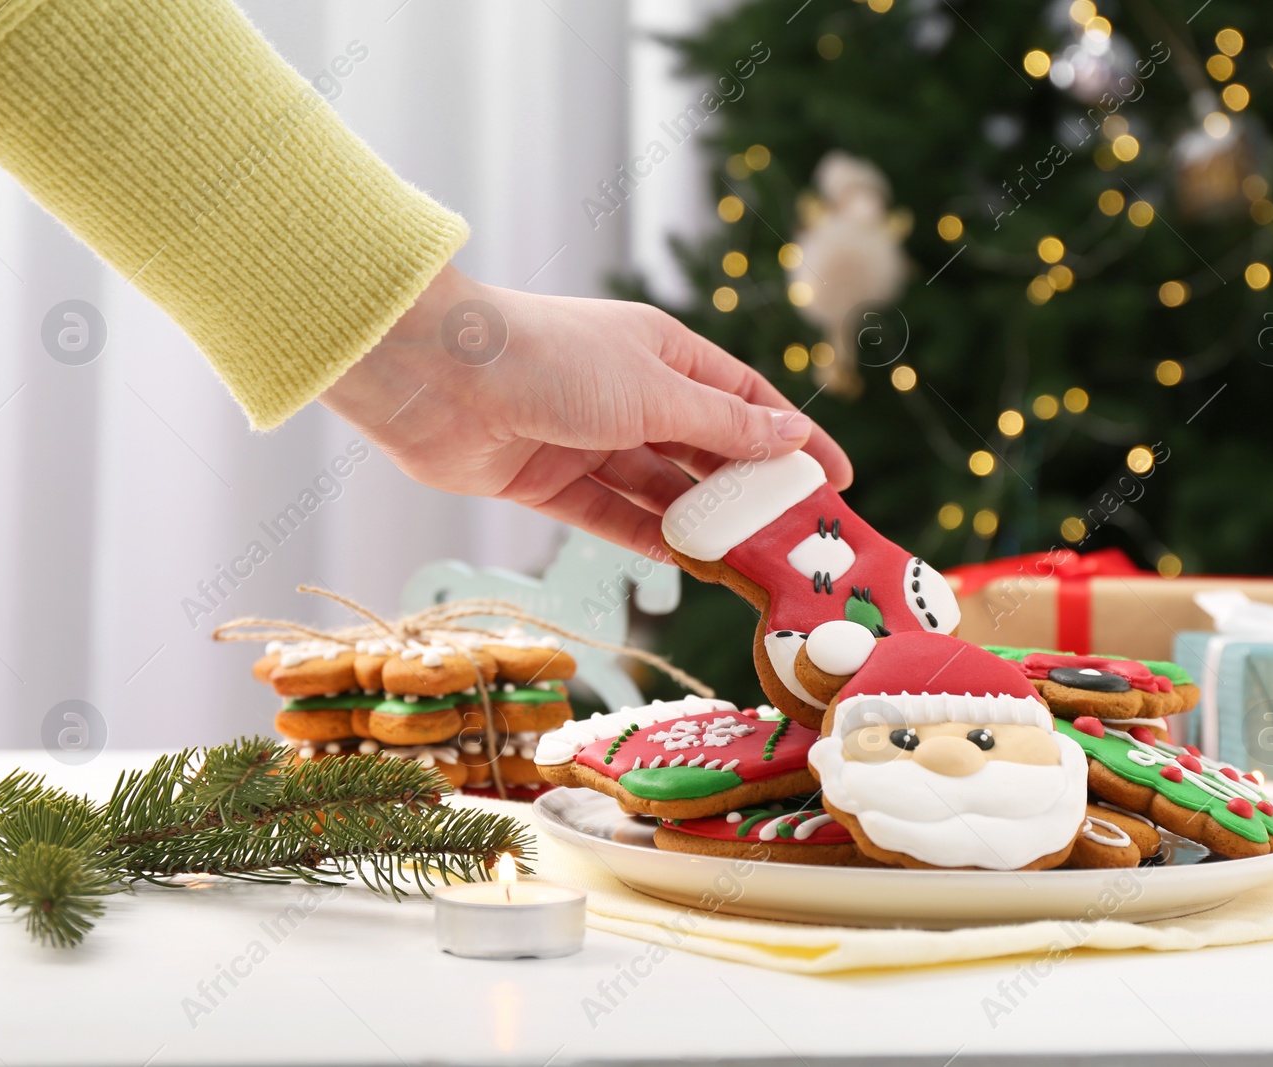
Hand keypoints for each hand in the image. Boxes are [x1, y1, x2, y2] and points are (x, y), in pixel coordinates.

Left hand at [321, 265, 851, 555]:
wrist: (436, 375)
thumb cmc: (551, 359)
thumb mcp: (653, 390)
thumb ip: (721, 425)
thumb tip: (790, 438)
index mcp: (662, 350)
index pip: (744, 400)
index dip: (792, 439)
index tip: (835, 481)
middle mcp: (628, 392)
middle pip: (704, 449)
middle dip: (748, 490)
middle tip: (796, 538)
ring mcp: (587, 438)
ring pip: (659, 488)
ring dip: (701, 520)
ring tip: (749, 561)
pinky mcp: (547, 480)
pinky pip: (611, 515)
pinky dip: (647, 537)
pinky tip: (688, 564)